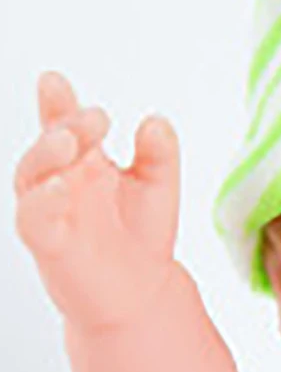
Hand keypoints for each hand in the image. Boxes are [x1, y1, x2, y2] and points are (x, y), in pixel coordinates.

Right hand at [14, 70, 180, 330]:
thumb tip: (155, 119)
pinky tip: (60, 187)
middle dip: (65, 124)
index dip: (56, 102)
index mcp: (85, 162)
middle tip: (96, 117)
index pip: (64, 124)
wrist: (143, 291)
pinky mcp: (49, 244)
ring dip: (45, 154)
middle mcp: (63, 181)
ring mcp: (51, 211)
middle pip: (50, 143)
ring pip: (30, 176)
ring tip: (70, 139)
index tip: (53, 79)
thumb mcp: (159, 185)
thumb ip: (159, 153)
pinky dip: (42, 202)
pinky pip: (34, 220)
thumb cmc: (142, 233)